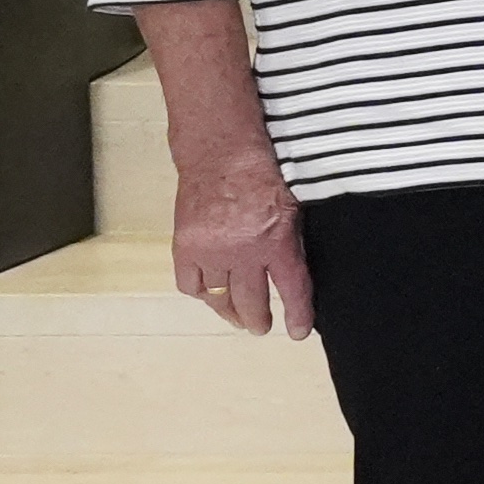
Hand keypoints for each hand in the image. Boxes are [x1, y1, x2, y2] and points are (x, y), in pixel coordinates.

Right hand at [170, 141, 313, 338]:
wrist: (222, 151)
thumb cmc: (266, 172)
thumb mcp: (296, 208)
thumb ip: (294, 243)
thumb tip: (298, 278)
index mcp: (276, 241)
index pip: (291, 290)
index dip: (296, 316)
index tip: (297, 332)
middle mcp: (241, 251)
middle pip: (250, 302)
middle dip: (258, 320)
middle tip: (262, 327)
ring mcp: (209, 250)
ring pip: (219, 298)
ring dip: (229, 311)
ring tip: (238, 317)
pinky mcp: (185, 245)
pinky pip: (190, 284)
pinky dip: (201, 292)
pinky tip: (210, 294)